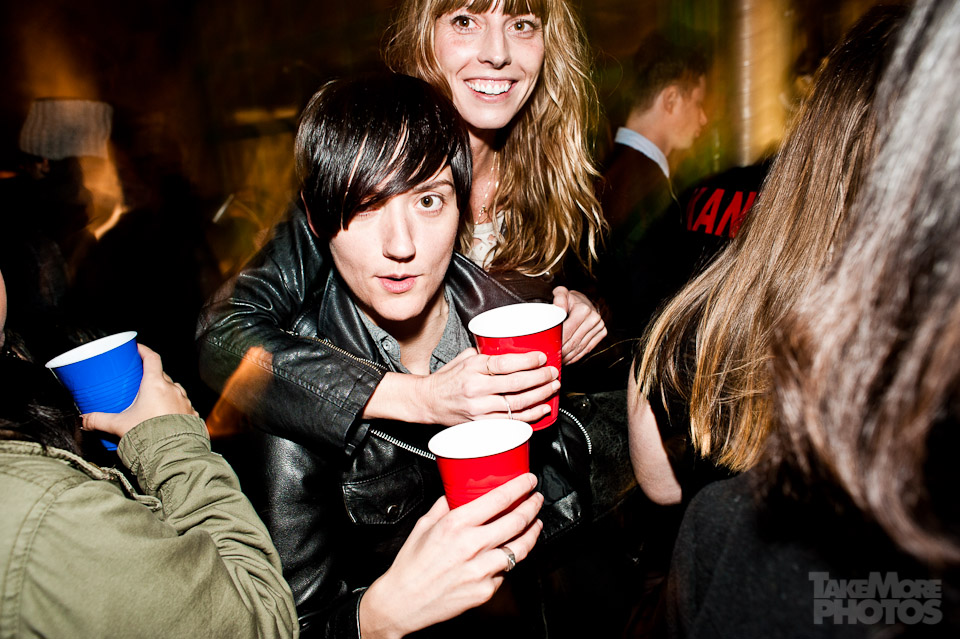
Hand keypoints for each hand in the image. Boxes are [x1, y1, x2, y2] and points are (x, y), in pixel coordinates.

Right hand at [81, 344, 198, 437]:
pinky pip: (182, 405)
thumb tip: (84, 419)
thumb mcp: (118, 425)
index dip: (144, 351)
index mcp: (155, 384)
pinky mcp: (191, 414)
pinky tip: (167, 414)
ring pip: (174, 390)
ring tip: (152, 400)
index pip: (152, 358)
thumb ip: (98, 420)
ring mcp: (184, 401)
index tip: (137, 348)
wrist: (171, 453)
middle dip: (151, 375)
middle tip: (139, 380)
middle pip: (162, 375)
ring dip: (164, 391)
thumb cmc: (148, 435)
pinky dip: (174, 406)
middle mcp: (173, 389)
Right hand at [359, 474, 543, 637]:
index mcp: (456, 524)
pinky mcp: (486, 590)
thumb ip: (444, 505)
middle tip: (536, 499)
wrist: (403, 602)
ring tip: (535, 524)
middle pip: (517, 521)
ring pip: (521, 548)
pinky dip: (510, 560)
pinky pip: (506, 571)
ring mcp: (481, 569)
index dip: (520, 487)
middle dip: (532, 506)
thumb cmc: (411, 564)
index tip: (529, 481)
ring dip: (532, 533)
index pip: (499, 499)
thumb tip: (457, 491)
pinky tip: (510, 552)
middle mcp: (471, 545)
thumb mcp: (424, 525)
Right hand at [419, 348, 559, 424]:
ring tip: (552, 388)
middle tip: (553, 373)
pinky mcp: (481, 423)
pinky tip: (542, 408)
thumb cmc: (447, 379)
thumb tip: (509, 348)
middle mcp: (476, 388)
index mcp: (473, 368)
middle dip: (540, 378)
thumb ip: (485, 354)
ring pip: (517, 404)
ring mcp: (479, 408)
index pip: (505, 363)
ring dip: (540, 396)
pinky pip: (511, 420)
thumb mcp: (464, 358)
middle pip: (516, 384)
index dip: (528, 361)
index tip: (542, 358)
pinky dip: (530, 415)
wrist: (428, 401)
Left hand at [552, 286, 606, 363]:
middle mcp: (593, 318)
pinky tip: (569, 359)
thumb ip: (558, 298)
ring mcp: (599, 326)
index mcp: (583, 310)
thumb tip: (559, 308)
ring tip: (560, 359)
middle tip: (553, 357)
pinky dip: (577, 356)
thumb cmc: (571, 299)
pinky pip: (588, 348)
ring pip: (581, 347)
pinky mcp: (602, 333)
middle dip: (563, 352)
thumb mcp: (562, 294)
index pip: (567, 332)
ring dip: (569, 356)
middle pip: (574, 342)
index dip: (558, 343)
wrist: (584, 301)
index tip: (549, 349)